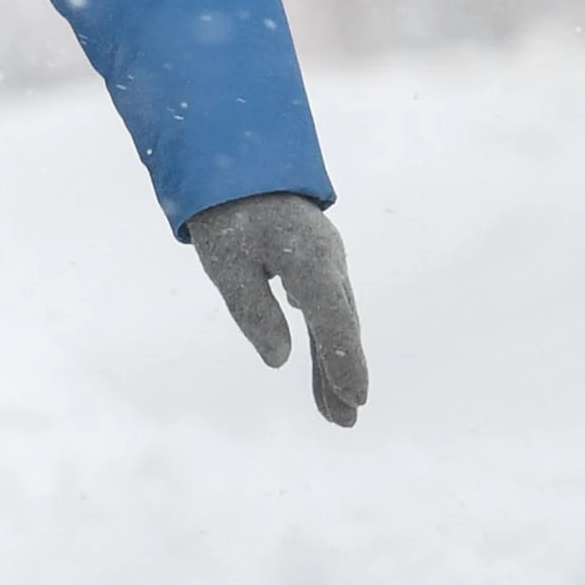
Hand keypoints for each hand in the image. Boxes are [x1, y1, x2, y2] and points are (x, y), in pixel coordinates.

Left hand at [185, 193, 364, 425]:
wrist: (240, 163)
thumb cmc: (228, 213)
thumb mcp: (227, 265)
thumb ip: (254, 312)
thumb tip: (279, 360)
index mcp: (308, 258)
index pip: (332, 319)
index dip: (344, 361)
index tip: (357, 398)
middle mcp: (329, 260)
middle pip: (340, 326)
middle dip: (343, 375)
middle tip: (346, 422)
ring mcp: (328, 262)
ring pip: (337, 321)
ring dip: (335, 365)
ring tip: (336, 414)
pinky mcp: (319, 265)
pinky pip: (327, 310)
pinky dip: (326, 342)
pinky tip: (322, 373)